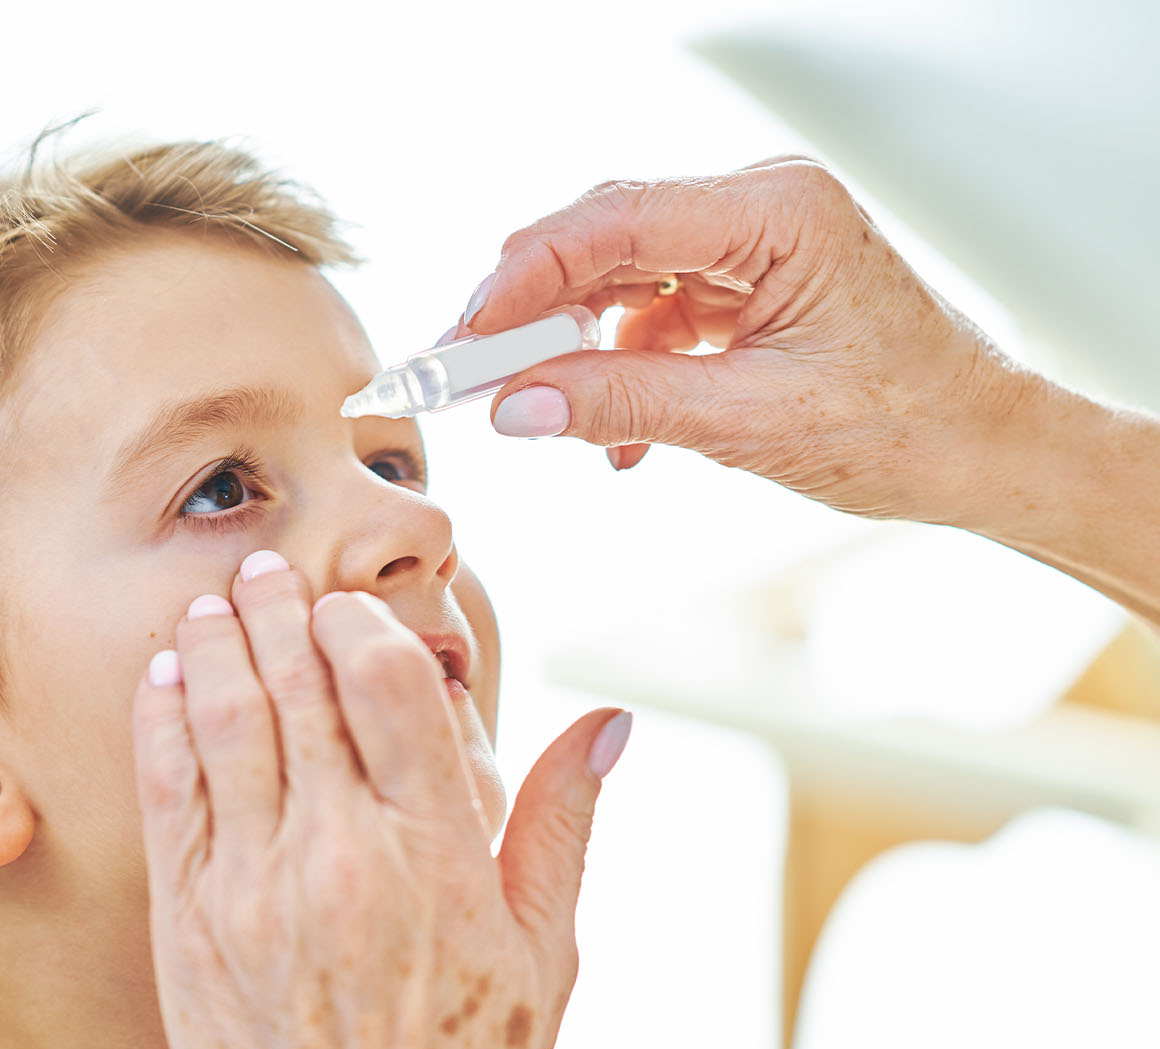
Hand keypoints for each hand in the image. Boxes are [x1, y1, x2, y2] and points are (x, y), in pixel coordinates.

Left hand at [131, 550, 629, 1048]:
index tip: (353, 604)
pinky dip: (167, 718)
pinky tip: (170, 676)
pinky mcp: (190, 922)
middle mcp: (343, 854)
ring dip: (218, 642)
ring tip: (215, 599)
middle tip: (266, 567)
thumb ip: (563, 823)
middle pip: (300, 682)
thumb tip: (609, 721)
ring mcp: (255, 886)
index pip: (392, 683)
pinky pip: (170, 790)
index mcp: (439, 853)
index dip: (366, 622)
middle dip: (281, 608)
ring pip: (228, 719)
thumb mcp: (548, 956)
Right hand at [460, 155, 1037, 532]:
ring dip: (571, 347)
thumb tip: (515, 406)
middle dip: (529, 309)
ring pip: (617, 276)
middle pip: (605, 237)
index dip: (525, 274)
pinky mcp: (739, 282)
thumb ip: (626, 404)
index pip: (618, 220)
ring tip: (534, 411)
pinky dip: (616, 369)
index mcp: (781, 212)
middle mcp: (760, 206)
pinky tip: (617, 435)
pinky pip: (646, 312)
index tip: (463, 333)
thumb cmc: (902, 427)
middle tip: (462, 372)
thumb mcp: (751, 422)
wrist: (978, 451)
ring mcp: (748, 241)